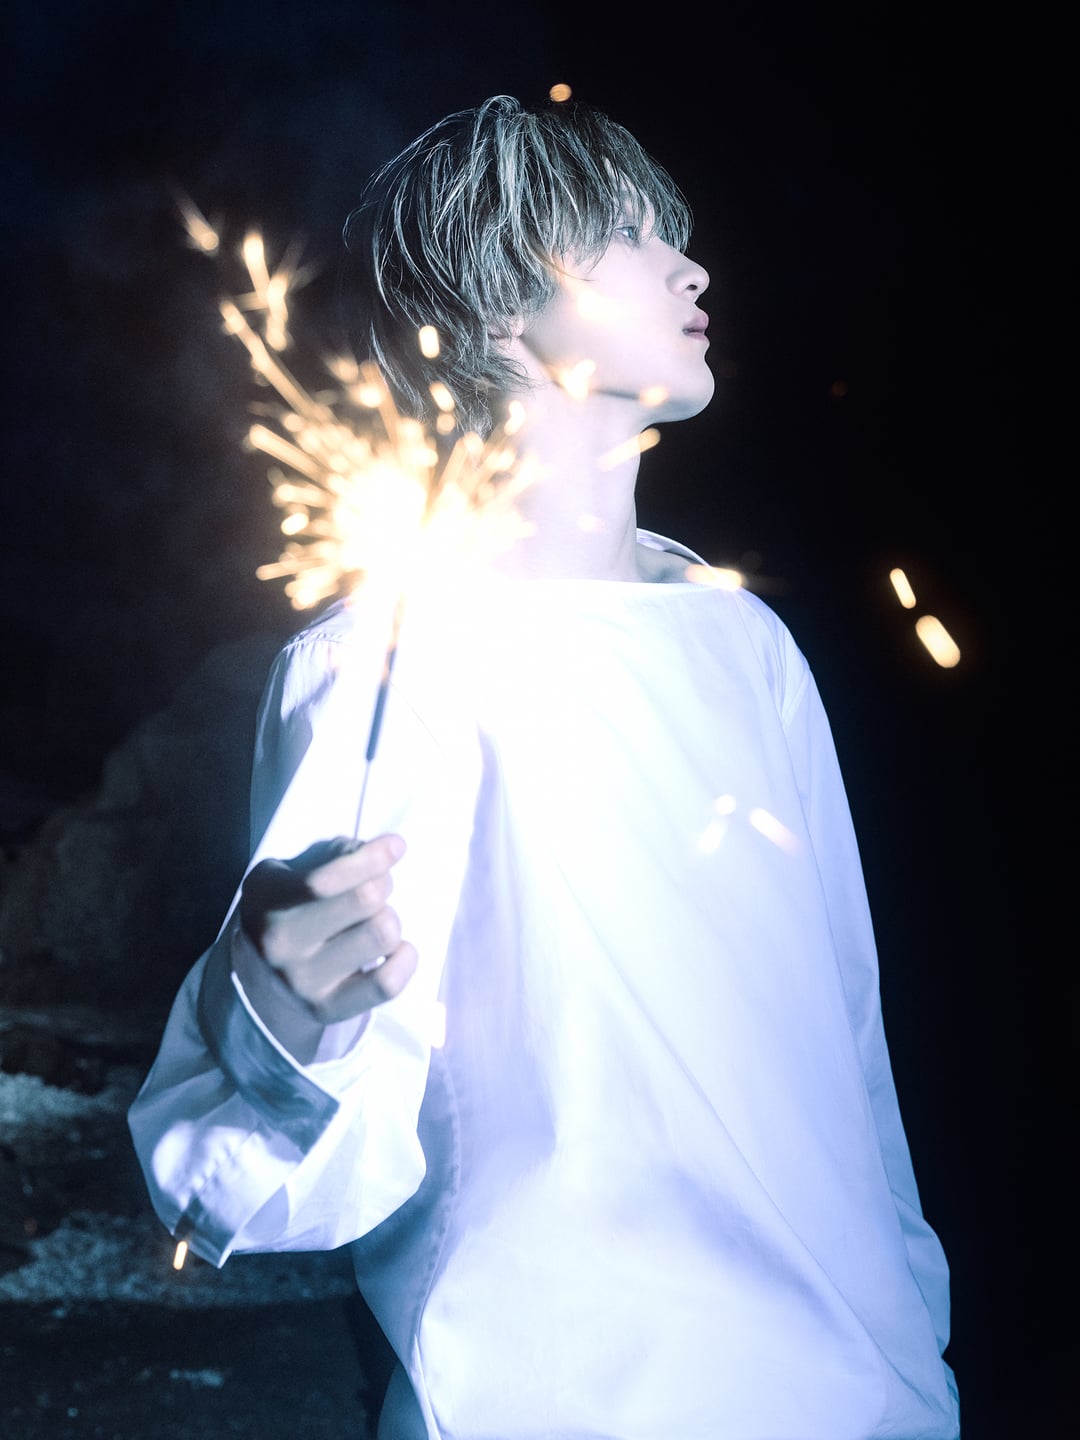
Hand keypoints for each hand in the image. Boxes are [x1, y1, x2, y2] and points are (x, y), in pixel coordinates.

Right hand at [239, 834, 416, 1023]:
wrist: (256, 982)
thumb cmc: (285, 912)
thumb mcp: (287, 873)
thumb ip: (327, 856)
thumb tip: (372, 854)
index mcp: (268, 899)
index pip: (326, 880)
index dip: (370, 859)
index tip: (396, 846)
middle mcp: (282, 943)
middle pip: (365, 900)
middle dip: (383, 883)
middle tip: (379, 886)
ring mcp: (304, 981)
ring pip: (382, 934)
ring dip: (391, 919)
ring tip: (377, 920)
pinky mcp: (328, 1010)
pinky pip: (387, 983)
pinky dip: (405, 959)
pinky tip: (397, 950)